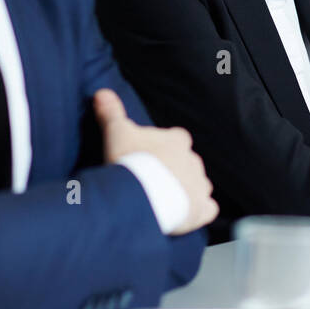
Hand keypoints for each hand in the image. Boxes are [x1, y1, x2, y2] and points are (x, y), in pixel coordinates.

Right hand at [95, 88, 217, 235]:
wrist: (143, 195)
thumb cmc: (131, 161)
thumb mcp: (117, 133)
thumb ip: (112, 113)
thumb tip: (102, 92)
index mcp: (178, 140)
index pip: (174, 140)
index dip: (159, 150)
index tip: (145, 159)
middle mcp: (194, 160)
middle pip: (185, 164)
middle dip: (172, 172)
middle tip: (150, 183)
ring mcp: (200, 184)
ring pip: (197, 185)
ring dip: (184, 192)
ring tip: (164, 201)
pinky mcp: (203, 209)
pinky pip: (207, 209)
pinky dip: (198, 212)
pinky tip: (183, 216)